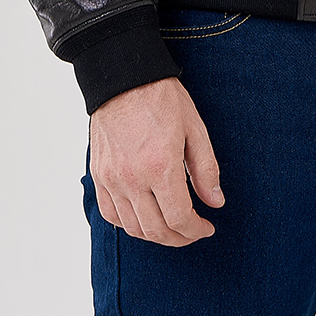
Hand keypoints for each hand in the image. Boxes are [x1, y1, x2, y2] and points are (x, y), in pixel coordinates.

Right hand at [89, 76, 223, 247]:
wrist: (123, 77)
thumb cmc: (161, 98)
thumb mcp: (194, 129)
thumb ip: (206, 169)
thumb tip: (216, 202)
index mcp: (160, 166)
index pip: (179, 219)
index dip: (196, 230)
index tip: (206, 227)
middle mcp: (133, 178)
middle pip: (156, 230)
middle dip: (179, 238)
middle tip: (192, 232)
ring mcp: (112, 178)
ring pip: (132, 228)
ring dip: (155, 235)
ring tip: (171, 227)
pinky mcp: (99, 174)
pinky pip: (110, 213)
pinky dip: (128, 224)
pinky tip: (143, 217)